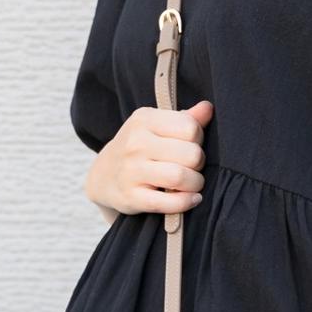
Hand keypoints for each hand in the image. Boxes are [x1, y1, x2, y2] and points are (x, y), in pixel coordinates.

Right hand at [84, 101, 213, 222]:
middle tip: (192, 167)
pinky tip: (192, 199)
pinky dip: (187, 202)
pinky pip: (170, 203)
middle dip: (198, 164)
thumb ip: (184, 118)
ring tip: (193, 184)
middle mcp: (135, 143)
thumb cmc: (140, 148)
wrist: (104, 176)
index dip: (198, 139)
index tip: (190, 145)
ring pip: (181, 177)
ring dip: (195, 184)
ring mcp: (131, 171)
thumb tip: (208, 108)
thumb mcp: (156, 127)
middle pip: (191, 154)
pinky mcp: (131, 197)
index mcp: (144, 120)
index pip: (190, 127)